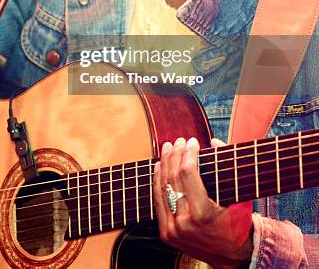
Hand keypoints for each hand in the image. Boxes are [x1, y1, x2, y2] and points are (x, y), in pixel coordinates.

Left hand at [154, 137, 252, 267]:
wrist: (232, 258)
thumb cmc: (239, 224)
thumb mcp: (240, 197)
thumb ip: (229, 167)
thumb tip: (214, 141)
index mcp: (202, 213)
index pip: (187, 172)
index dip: (188, 153)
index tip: (192, 141)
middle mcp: (184, 223)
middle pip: (173, 178)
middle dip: (175, 155)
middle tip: (179, 141)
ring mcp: (173, 230)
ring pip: (163, 188)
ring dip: (164, 164)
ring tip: (167, 148)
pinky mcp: (166, 234)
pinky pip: (158, 202)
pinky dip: (158, 182)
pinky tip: (159, 167)